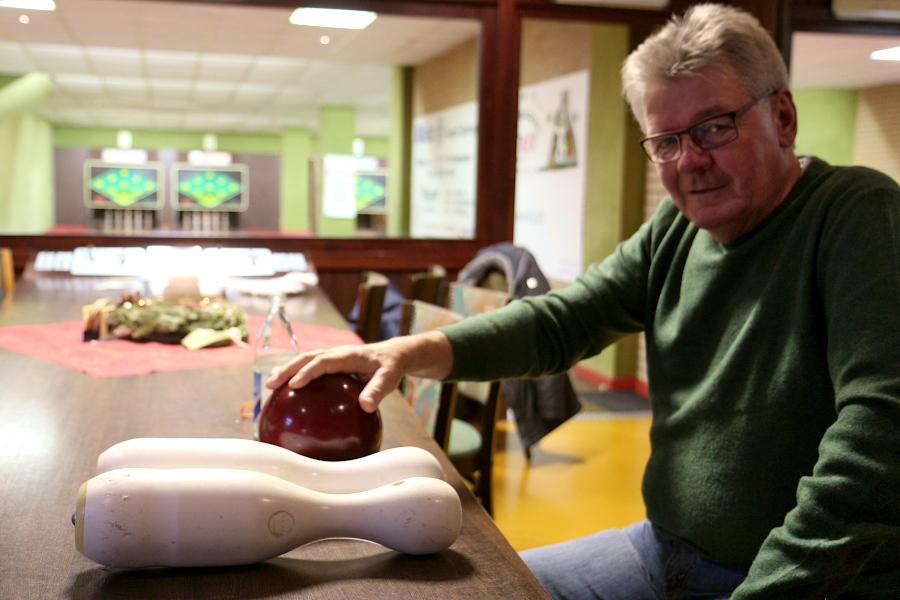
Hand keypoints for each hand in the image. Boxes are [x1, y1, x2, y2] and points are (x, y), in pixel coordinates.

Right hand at [265, 331, 452, 412]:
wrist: (393, 355)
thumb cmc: (390, 366)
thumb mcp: (389, 378)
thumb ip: (378, 390)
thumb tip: (366, 407)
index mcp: (347, 355)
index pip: (323, 361)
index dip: (307, 372)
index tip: (294, 385)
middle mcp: (335, 353)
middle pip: (306, 358)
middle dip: (287, 370)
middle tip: (271, 385)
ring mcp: (331, 357)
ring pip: (304, 361)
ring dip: (287, 371)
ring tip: (270, 387)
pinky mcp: (330, 365)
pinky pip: (310, 368)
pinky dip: (296, 377)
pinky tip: (286, 394)